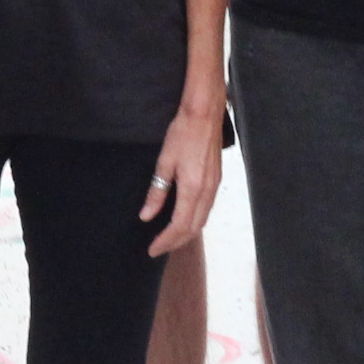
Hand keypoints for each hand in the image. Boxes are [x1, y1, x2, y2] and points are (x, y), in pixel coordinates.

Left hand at [142, 95, 223, 257]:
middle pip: (193, 228)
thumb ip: (156, 192)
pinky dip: (195, 220)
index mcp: (193, 189)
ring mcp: (214, 186)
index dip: (165, 241)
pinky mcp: (216, 179)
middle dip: (176, 242)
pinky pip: (207, 209)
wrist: (205, 114)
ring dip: (186, 233)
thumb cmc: (182, 133)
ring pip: (202, 220)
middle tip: (159, 249)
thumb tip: (147, 216)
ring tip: (170, 239)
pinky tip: (184, 219)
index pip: (179, 226)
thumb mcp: (164, 162)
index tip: (152, 249)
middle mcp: (207, 192)